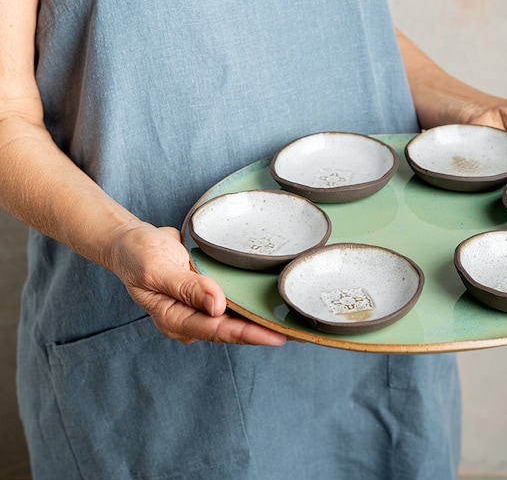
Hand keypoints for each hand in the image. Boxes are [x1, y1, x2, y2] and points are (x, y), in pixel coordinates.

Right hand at [108, 224, 286, 345]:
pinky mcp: (211, 294)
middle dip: (266, 332)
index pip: (218, 330)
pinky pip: (236, 303)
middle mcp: (192, 320)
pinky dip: (256, 304)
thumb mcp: (156, 268)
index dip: (249, 334)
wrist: (133, 242)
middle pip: (234, 330)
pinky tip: (280, 304)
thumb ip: (186, 287)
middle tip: (301, 334)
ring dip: (266, 321)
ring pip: (238, 319)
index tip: (278, 336)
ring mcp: (202, 309)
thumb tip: (216, 305)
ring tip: (300, 323)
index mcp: (176, 320)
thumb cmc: (139, 255)